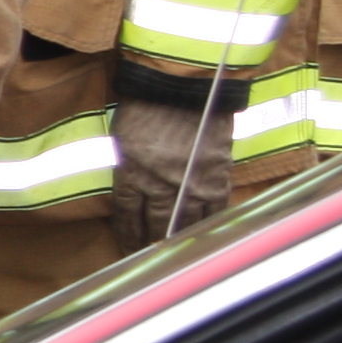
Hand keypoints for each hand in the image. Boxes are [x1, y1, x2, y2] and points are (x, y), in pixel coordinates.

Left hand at [107, 96, 230, 249]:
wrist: (186, 83)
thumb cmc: (148, 101)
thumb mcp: (124, 135)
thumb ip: (128, 164)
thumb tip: (133, 187)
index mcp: (131, 172)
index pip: (126, 215)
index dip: (127, 234)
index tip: (127, 249)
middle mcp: (159, 182)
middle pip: (156, 223)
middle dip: (152, 243)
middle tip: (151, 259)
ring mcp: (191, 181)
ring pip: (185, 222)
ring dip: (179, 239)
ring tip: (176, 253)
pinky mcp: (217, 175)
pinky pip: (214, 208)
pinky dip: (208, 224)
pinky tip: (204, 234)